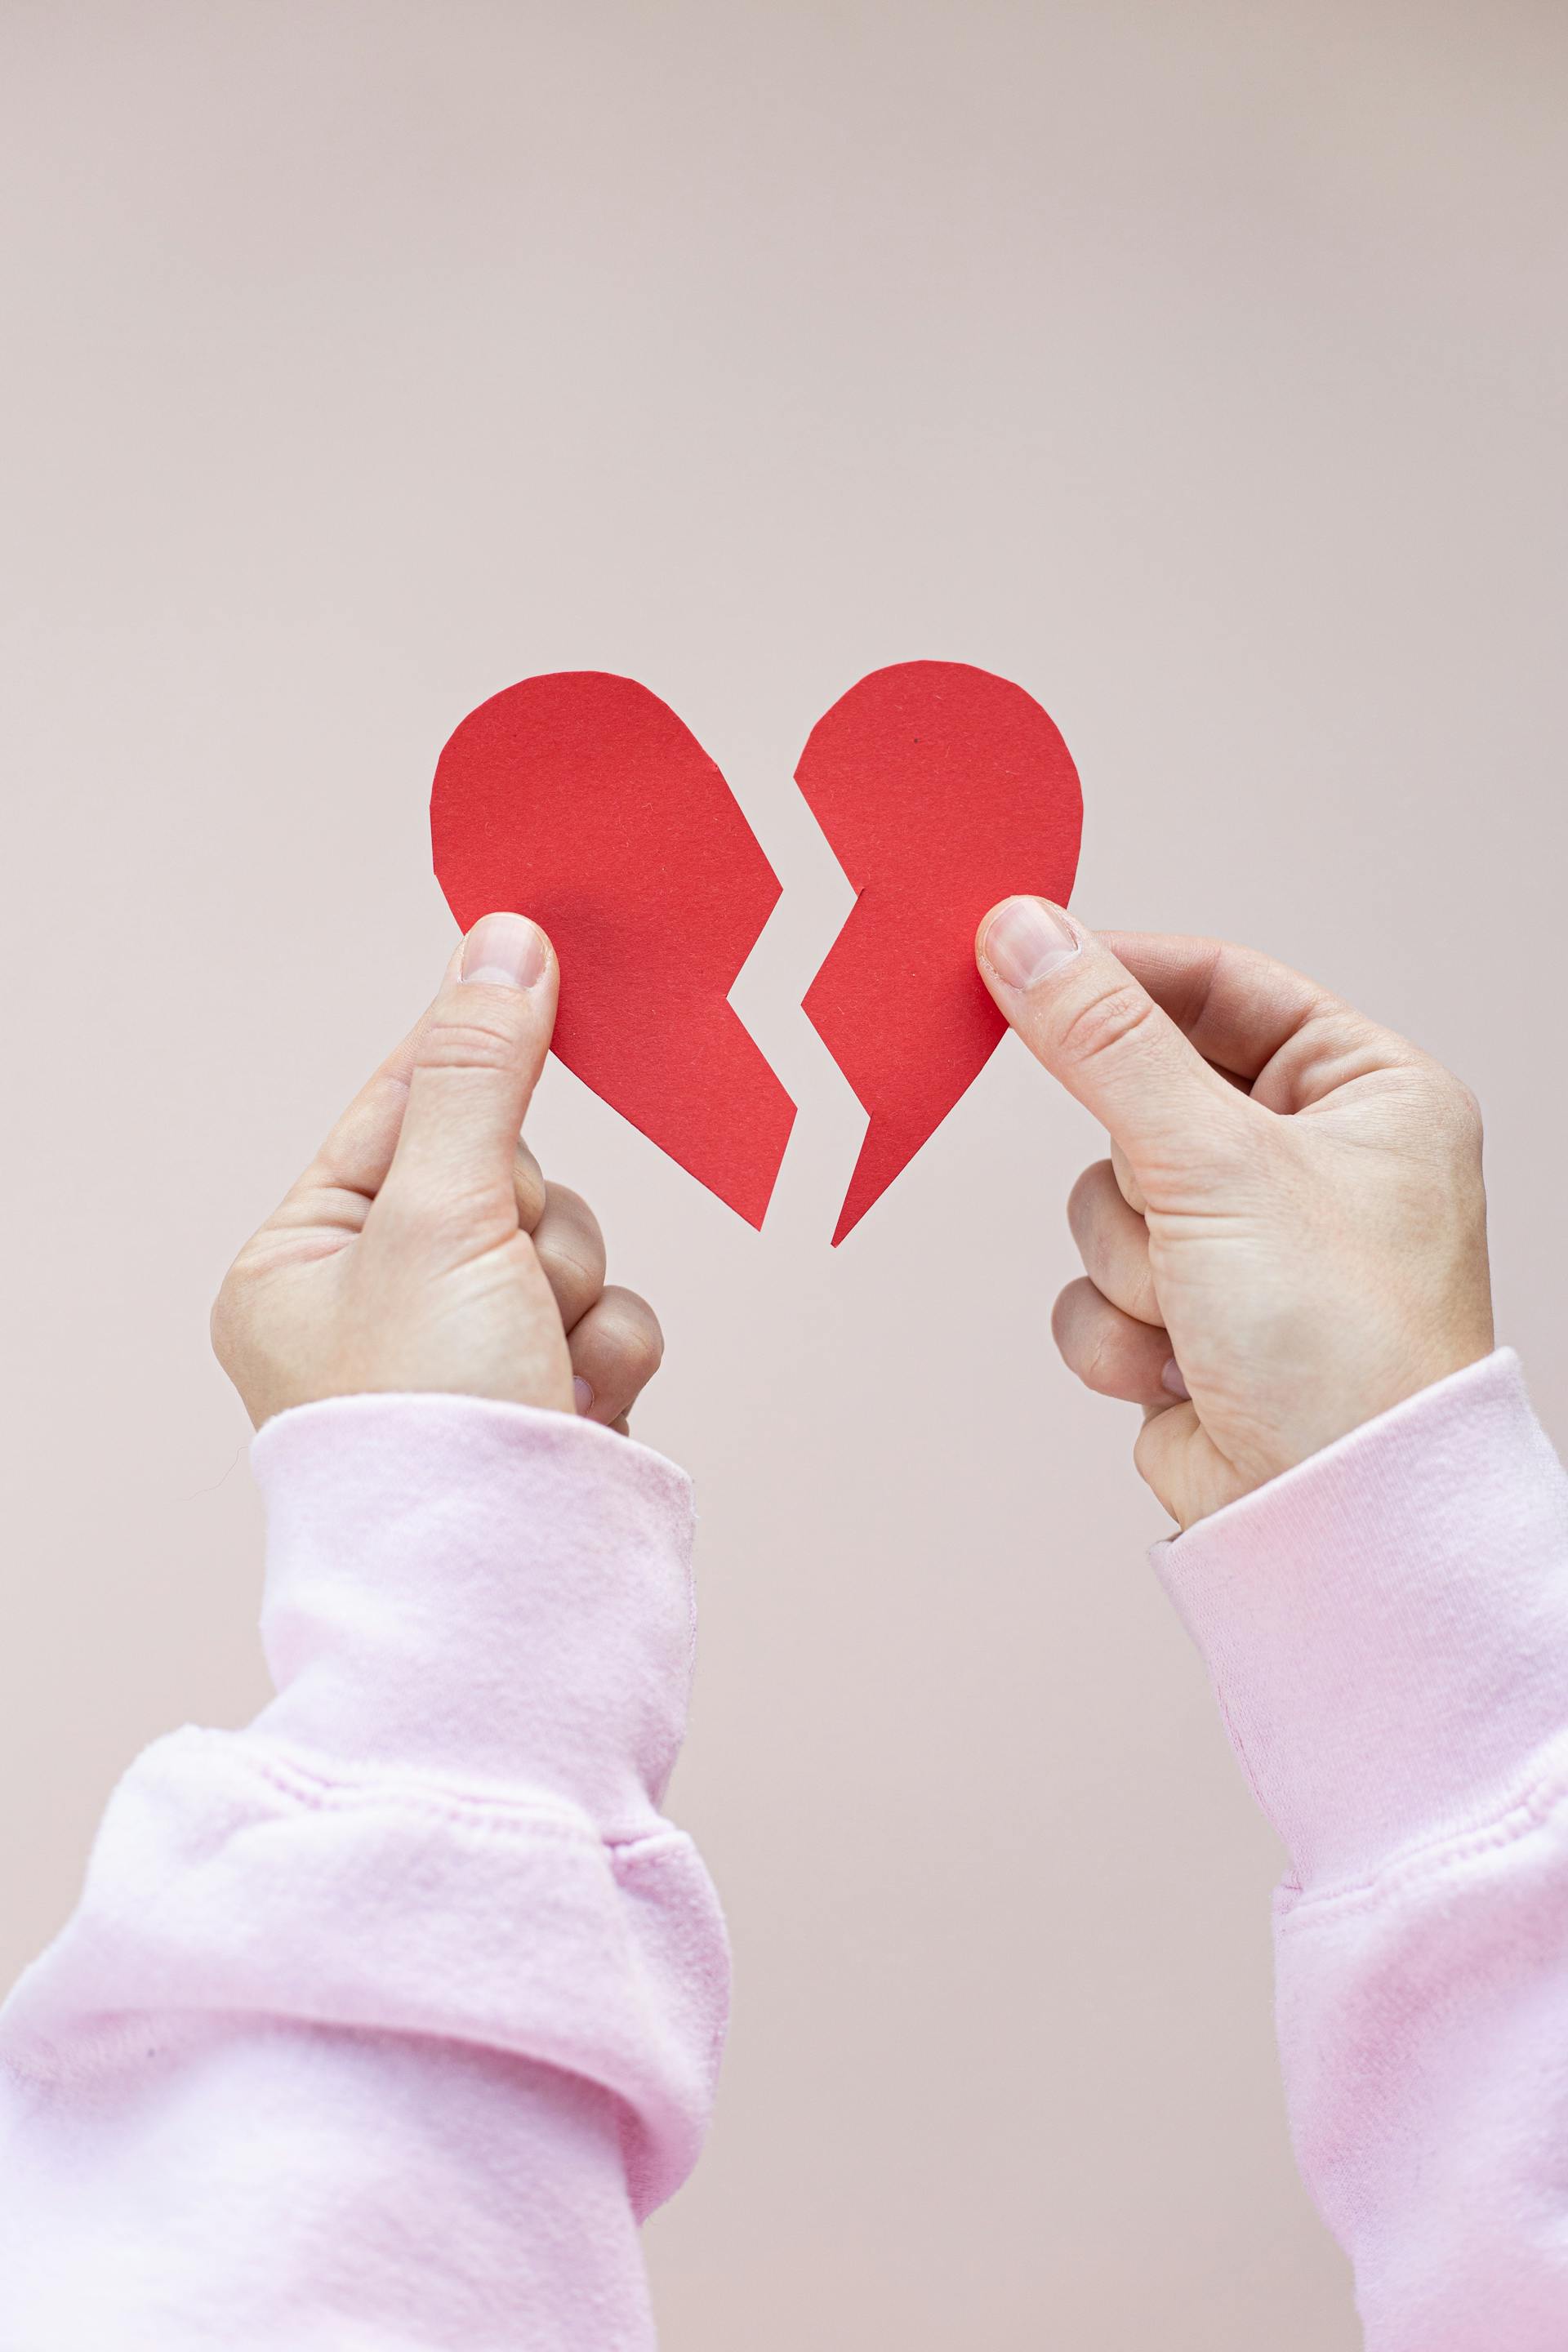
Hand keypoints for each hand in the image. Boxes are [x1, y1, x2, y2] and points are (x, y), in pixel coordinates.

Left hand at [213, 912, 662, 1434]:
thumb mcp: (441, 1215)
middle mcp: (376, 1307)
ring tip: (540, 1365)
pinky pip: (608, 1318)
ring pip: (568, 1245)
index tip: (533, 962)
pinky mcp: (544, 1400)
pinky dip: (607, 1351)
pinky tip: (578, 1404)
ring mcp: (464, 1358)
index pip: (399, 1107)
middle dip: (532, 1221)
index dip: (469, 1051)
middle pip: (504, 1174)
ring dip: (575, 1293)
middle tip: (508, 1279)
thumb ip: (478, 1075)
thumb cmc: (430, 1428)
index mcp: (303, 1262)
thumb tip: (501, 941)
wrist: (504, 1603)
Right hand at [976, 900, 1493, 1530]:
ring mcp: (1250, 1249)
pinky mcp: (1194, 1326)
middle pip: (1144, 1098)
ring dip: (1130, 1266)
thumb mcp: (1215, 1159)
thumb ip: (1105, 1042)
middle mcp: (1316, 1164)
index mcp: (1368, 1094)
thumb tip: (1023, 935)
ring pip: (1106, 1202)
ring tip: (1200, 1314)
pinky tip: (1184, 1371)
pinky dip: (1121, 1333)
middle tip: (1167, 1198)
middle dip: (1140, 1173)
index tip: (1021, 959)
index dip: (1122, 976)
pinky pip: (1098, 1289)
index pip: (1224, 987)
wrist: (1334, 1521)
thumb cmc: (1342, 1344)